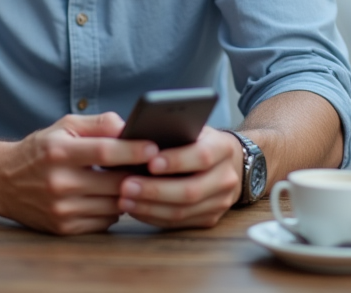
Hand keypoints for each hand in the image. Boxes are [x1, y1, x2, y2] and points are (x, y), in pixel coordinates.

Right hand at [0, 112, 157, 234]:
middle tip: (154, 168)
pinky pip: (104, 222)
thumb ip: (98, 124)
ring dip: (127, 194)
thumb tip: (130, 128)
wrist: (1, 181)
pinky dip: (112, 210)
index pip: (105, 151)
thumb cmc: (39, 150)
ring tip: (132, 181)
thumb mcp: (63, 127)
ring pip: (114, 205)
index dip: (133, 150)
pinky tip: (109, 197)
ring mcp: (61, 209)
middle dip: (138, 175)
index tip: (155, 148)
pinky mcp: (63, 228)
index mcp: (59, 152)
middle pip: (115, 183)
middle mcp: (59, 183)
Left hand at [117, 127, 241, 228]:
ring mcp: (220, 202)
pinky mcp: (210, 219)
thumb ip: (169, 131)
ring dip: (149, 207)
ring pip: (183, 211)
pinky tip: (135, 209)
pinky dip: (153, 217)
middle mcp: (226, 177)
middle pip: (191, 190)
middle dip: (155, 190)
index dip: (176, 161)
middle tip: (126, 186)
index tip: (150, 163)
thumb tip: (133, 137)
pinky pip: (179, 223)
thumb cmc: (196, 140)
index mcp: (222, 148)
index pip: (202, 156)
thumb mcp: (189, 127)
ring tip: (124, 200)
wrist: (225, 162)